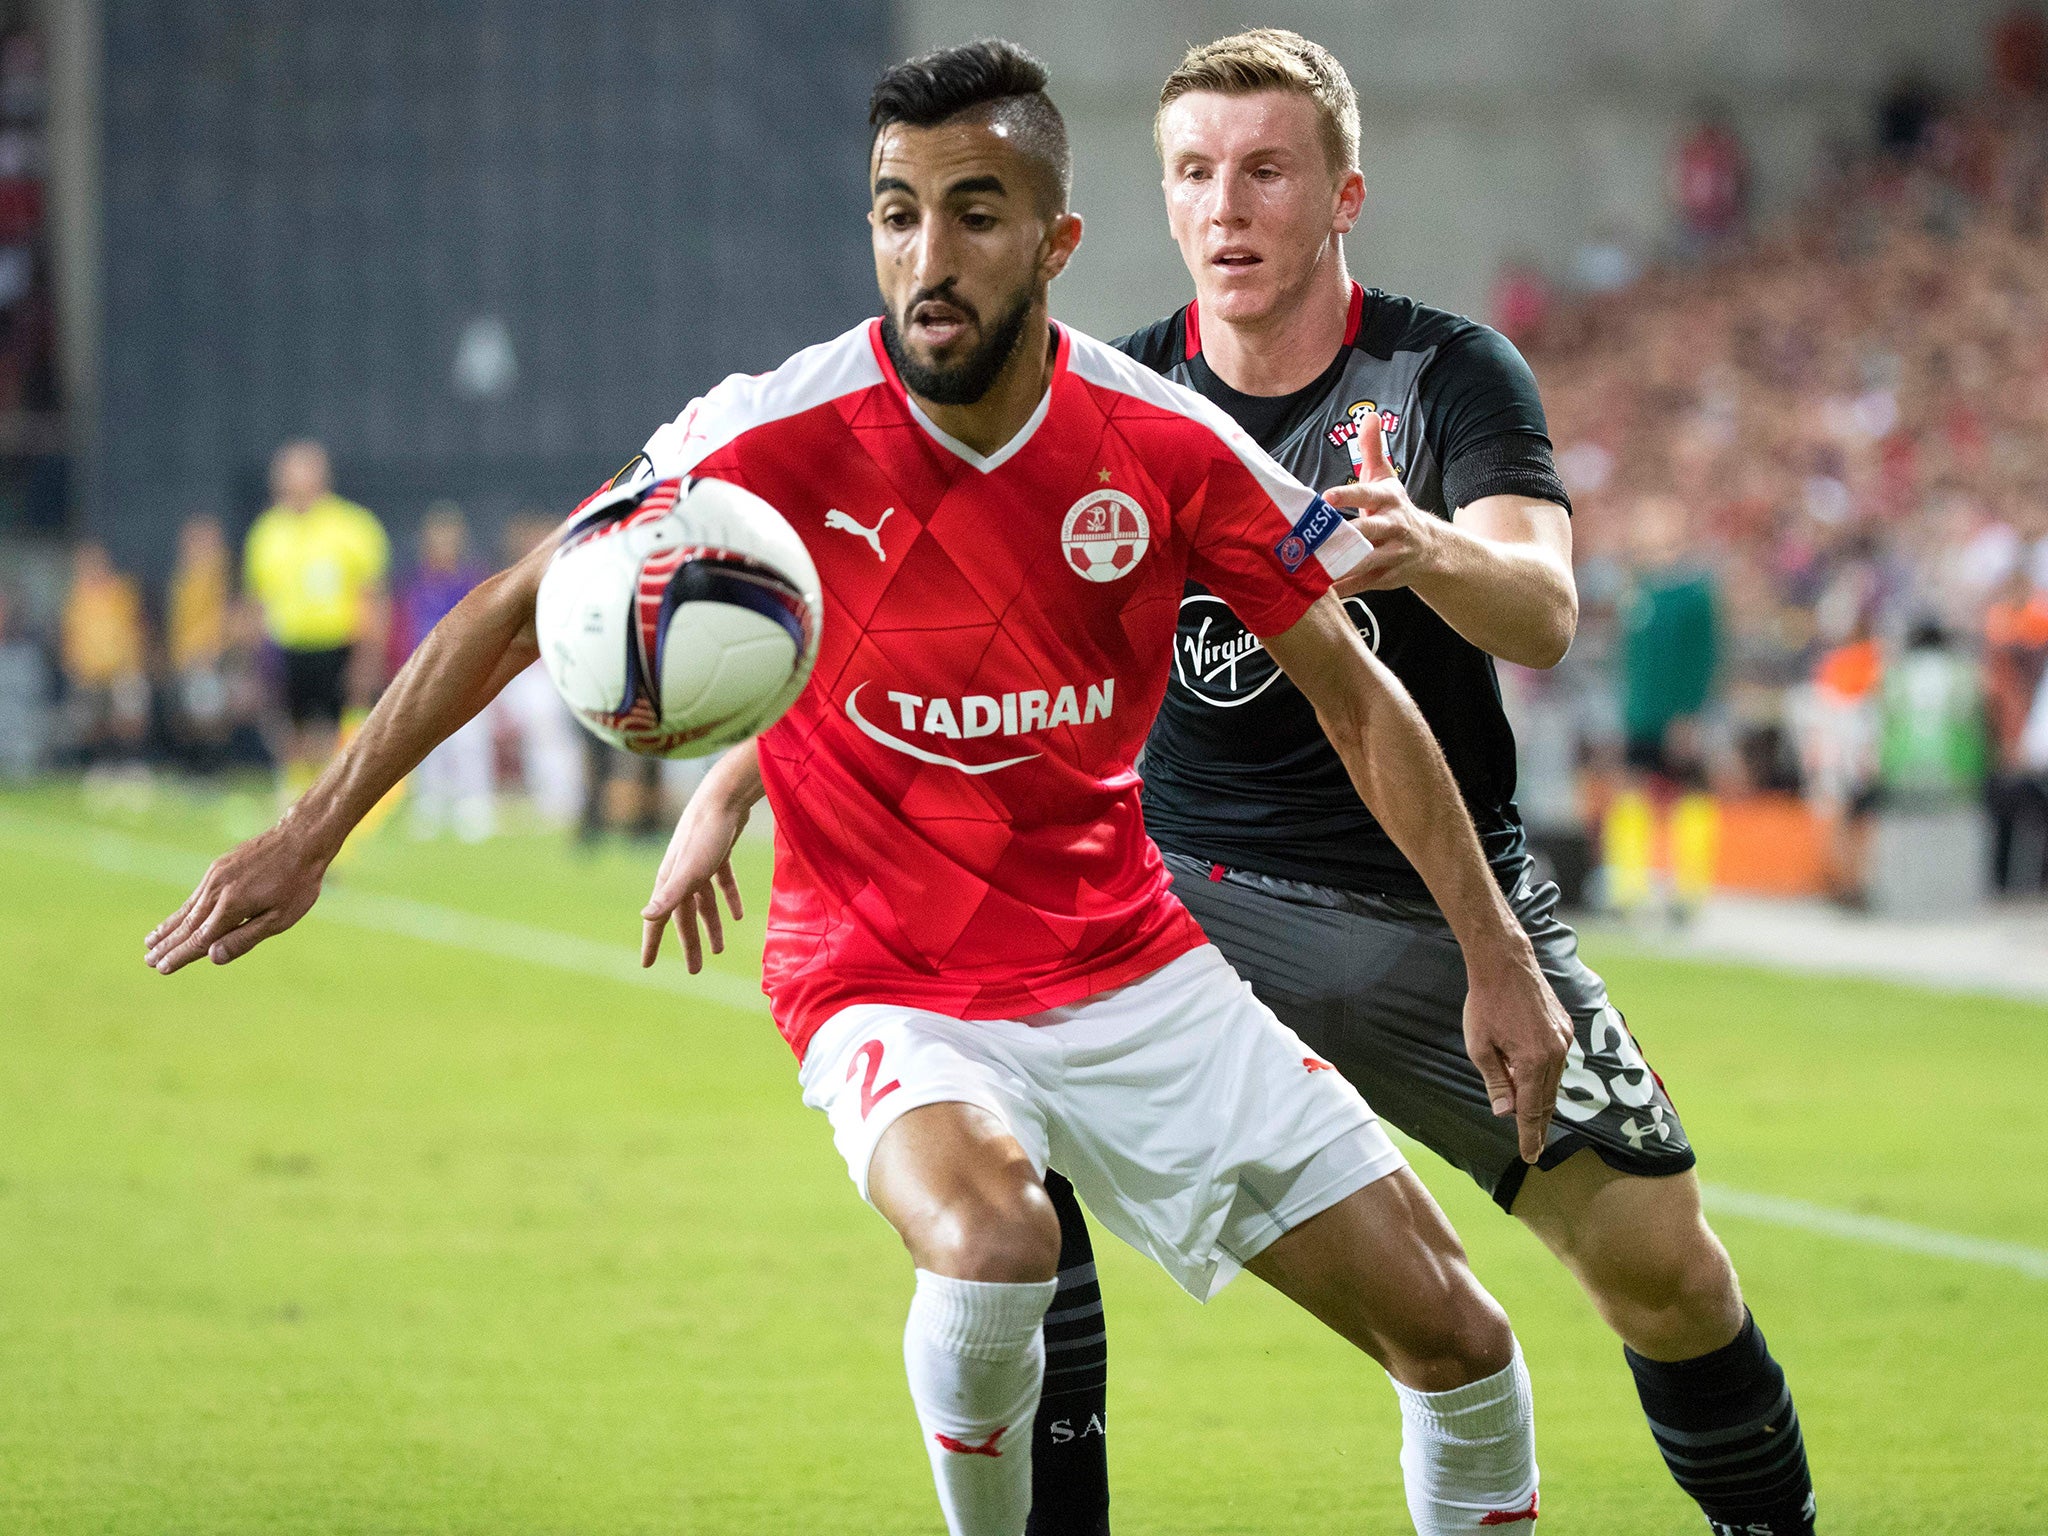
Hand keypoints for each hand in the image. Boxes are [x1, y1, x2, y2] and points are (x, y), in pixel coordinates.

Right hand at [144, 824, 329, 973]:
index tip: (161, 968)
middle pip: (187, 925)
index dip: (180, 955)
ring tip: (150, 941)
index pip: (198, 939)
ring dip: (168, 927)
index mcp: (231, 907)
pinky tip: (179, 915)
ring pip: (187, 908)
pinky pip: (196, 894)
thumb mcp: (280, 918)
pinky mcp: (219, 866)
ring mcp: (216, 876)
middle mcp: (217, 891)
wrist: (301, 838)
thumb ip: (245, 938)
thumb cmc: (297, 883)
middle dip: (167, 945)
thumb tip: (212, 957)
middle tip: (147, 960)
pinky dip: (183, 908)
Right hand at [640, 787, 750, 971]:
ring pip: (704, 902)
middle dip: (689, 943)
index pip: (658, 919)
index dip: (653, 942)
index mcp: (669, 880)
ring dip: (711, 925)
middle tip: (695, 970)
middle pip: (684, 916)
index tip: (647, 965)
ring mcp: (700, 864)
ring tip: (719, 950)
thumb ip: (669, 895)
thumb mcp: (690, 871)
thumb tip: (646, 917)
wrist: (725, 798)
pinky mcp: (719, 853)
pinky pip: (723, 883)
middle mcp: (681, 874)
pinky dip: (729, 899)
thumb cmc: (706, 836)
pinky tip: (738, 916)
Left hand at [1323, 415, 1442, 594]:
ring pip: (1366, 561)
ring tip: (1312, 566)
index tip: (1325, 496)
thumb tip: (1369, 414)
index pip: (1367, 495)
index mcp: (1389, 501)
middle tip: (1312, 538)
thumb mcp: (1386, 478)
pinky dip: (1343, 587)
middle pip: (1368, 531)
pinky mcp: (1386, 578)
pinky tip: (1318, 589)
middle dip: (1343, 535)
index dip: (1347, 495)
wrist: (1428, 548)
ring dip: (1340, 564)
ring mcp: (1392, 555)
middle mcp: (1393, 528)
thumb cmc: (1395, 509)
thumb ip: (1373, 449)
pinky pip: (1363, 584)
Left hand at [1461, 952, 1573, 1162]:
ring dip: (1542, 1098)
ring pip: (1554, 1080)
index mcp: (1532, 1062)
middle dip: (1540, 1125)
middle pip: (1548, 1099)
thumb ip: (1496, 1081)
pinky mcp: (1565, 1027)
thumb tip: (1505, 1112)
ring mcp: (1564, 1039)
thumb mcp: (1480, 1047)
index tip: (1531, 1157)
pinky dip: (1546, 1075)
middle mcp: (1555, 1053)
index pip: (1533, 1111)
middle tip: (1534, 1148)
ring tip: (1531, 1119)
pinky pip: (1558, 1061)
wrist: (1505, 963)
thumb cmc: (1485, 1004)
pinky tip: (1534, 1081)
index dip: (1531, 1136)